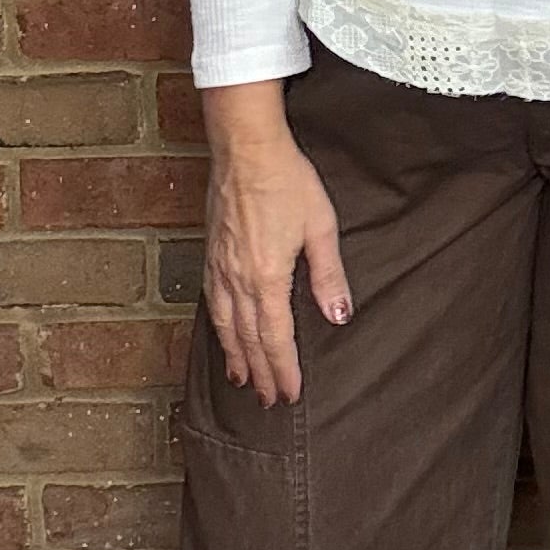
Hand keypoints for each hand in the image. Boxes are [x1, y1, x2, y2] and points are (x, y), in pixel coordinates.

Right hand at [199, 81, 352, 407]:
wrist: (245, 147)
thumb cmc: (286, 181)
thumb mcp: (320, 227)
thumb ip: (329, 276)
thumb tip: (338, 316)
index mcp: (266, 278)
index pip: (275, 337)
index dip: (282, 369)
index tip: (289, 395)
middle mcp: (237, 279)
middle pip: (248, 338)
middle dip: (259, 372)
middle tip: (267, 401)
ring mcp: (219, 267)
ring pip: (225, 325)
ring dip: (235, 356)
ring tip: (242, 380)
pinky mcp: (211, 253)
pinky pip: (211, 303)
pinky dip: (217, 328)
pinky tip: (222, 333)